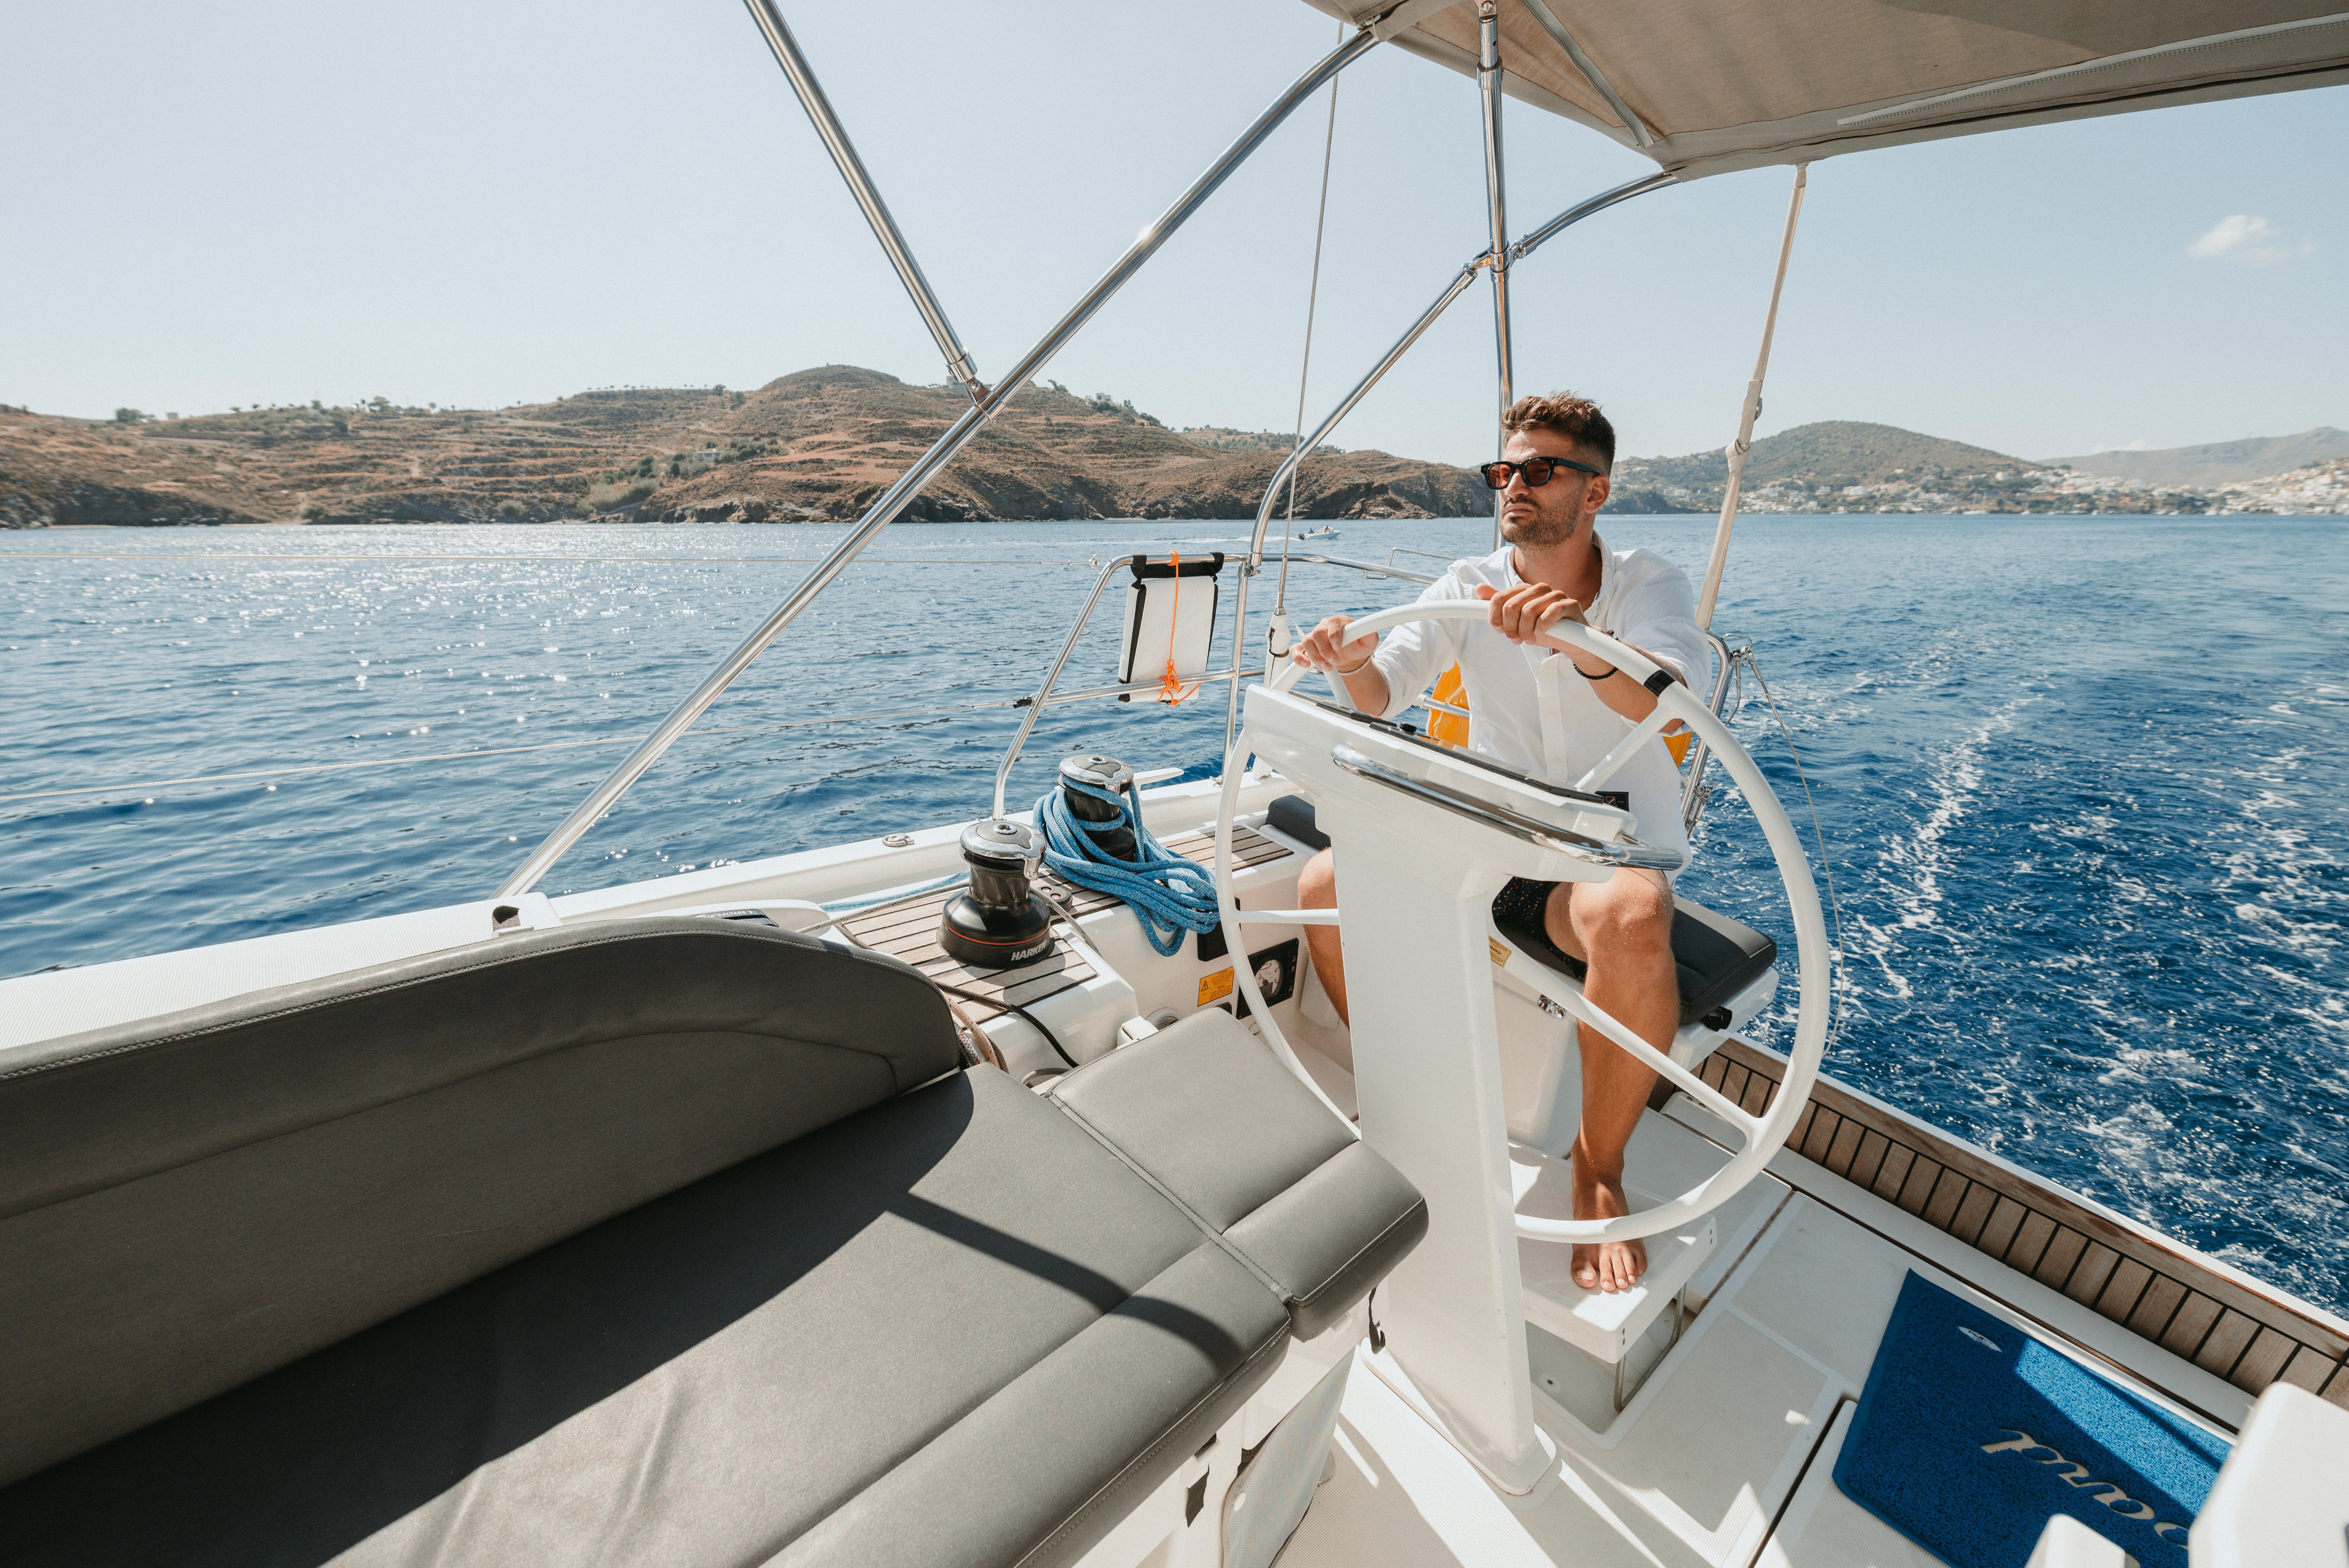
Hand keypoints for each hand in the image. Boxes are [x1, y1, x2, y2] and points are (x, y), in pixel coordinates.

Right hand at [1292, 613, 1377, 674]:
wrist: (1350, 653)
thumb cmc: (1358, 644)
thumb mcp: (1369, 640)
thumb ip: (1370, 633)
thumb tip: (1370, 630)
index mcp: (1338, 622)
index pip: (1332, 623)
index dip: (1334, 634)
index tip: (1338, 646)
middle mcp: (1323, 627)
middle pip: (1317, 633)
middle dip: (1325, 650)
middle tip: (1335, 662)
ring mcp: (1314, 637)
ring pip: (1307, 642)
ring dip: (1315, 656)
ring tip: (1327, 667)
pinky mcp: (1307, 647)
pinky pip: (1297, 649)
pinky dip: (1298, 656)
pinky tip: (1306, 664)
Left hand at [1476, 583, 1610, 672]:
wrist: (1571, 641)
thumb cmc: (1543, 629)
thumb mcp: (1517, 620)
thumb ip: (1499, 604)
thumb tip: (1479, 589)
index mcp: (1525, 590)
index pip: (1499, 599)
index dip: (1495, 618)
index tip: (1500, 630)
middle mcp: (1539, 589)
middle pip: (1511, 607)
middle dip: (1510, 628)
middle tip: (1516, 639)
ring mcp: (1556, 595)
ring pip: (1528, 611)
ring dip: (1525, 631)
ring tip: (1529, 640)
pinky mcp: (1570, 604)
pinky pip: (1551, 612)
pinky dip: (1542, 626)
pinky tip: (1542, 633)